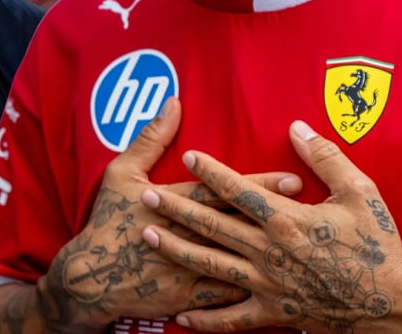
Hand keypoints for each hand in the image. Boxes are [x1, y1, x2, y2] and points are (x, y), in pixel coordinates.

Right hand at [38, 98, 297, 328]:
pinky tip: (280, 290)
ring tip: (304, 246)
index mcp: (174, 204)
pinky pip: (226, 299)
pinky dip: (252, 294)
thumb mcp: (121, 173)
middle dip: (278, 215)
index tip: (292, 178)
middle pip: (240, 224)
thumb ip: (150, 138)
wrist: (90, 278)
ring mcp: (190, 271)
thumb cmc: (107, 220)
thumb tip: (173, 103)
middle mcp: (187, 236)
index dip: (260, 186)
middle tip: (312, 208)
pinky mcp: (189, 298)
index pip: (225, 192)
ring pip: (241, 262)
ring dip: (273, 254)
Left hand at [141, 121, 401, 332]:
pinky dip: (204, 320)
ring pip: (211, 266)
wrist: (393, 303)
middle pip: (212, 225)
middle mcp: (269, 251)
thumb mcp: (359, 191)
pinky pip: (231, 319)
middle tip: (146, 195)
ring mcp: (268, 285)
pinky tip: (180, 316)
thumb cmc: (378, 244)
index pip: (238, 190)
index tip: (187, 156)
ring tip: (147, 236)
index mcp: (287, 219)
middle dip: (176, 208)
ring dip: (177, 250)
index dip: (210, 171)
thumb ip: (324, 156)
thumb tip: (296, 126)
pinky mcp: (273, 314)